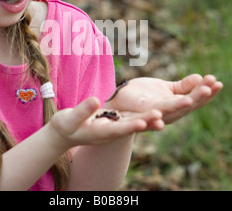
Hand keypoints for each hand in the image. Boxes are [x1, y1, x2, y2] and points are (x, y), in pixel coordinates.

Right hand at [49, 97, 163, 148]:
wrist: (67, 132)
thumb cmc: (65, 126)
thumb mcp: (70, 119)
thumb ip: (83, 110)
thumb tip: (96, 100)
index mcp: (100, 132)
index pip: (118, 130)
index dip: (130, 126)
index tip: (142, 122)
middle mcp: (112, 132)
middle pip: (131, 126)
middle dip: (146, 121)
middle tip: (161, 114)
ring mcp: (116, 128)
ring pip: (135, 122)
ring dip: (150, 118)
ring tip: (166, 111)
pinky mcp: (118, 122)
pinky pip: (134, 118)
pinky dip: (146, 115)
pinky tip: (159, 109)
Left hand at [105, 74, 222, 124]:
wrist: (118, 103)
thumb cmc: (142, 96)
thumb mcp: (165, 88)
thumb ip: (182, 86)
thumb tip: (200, 77)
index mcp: (176, 106)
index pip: (195, 99)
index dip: (207, 92)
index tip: (218, 82)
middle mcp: (169, 113)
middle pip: (189, 105)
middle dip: (202, 95)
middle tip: (214, 84)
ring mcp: (157, 114)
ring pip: (175, 109)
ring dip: (188, 102)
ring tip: (201, 93)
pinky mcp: (143, 113)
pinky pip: (155, 112)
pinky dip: (164, 112)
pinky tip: (175, 105)